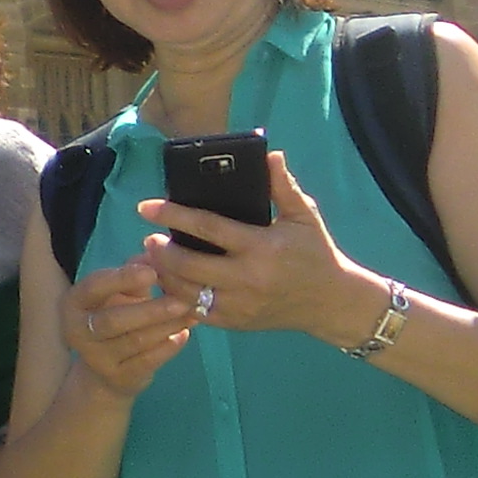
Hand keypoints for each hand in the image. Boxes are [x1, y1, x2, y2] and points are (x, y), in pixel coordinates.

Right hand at [62, 250, 199, 399]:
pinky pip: (147, 362)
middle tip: (182, 299)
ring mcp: (96, 358)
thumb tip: (158, 248)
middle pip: (115, 320)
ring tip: (192, 313)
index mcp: (75, 302)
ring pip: (135, 341)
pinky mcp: (118, 378)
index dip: (123, 278)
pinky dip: (168, 348)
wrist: (107, 370)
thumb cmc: (117, 317)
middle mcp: (77, 331)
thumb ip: (137, 271)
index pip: (95, 286)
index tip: (153, 271)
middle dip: (151, 309)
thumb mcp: (121, 292)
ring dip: (167, 326)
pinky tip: (185, 335)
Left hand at [132, 157, 381, 343]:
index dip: (173, 215)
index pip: (207, 228)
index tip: (146, 207)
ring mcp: (239, 305)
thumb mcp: (303, 215)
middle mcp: (247, 279)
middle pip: (187, 265)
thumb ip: (283, 186)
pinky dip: (177, 298)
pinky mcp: (235, 323)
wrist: (331, 302)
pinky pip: (195, 312)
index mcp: (261, 247)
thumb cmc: (315, 253)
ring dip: (163, 274)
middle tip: (149, 237)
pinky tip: (170, 282)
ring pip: (185, 292)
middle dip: (160, 250)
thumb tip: (269, 154)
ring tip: (154, 258)